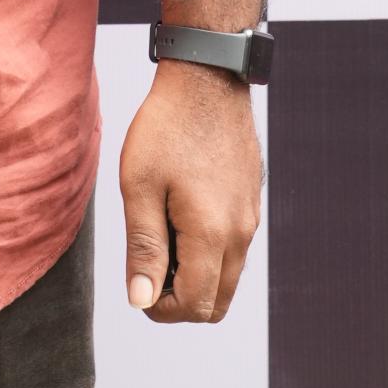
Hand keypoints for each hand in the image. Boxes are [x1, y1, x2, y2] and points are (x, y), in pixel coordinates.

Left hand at [118, 66, 262, 322]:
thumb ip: (143, 247)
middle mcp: (240, 233)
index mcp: (212, 233)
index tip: (136, 283)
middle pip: (216, 303)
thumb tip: (141, 301)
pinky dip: (208, 254)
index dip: (160, 309)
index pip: (194, 305)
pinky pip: (234, 250)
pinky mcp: (251, 202)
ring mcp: (250, 218)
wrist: (206, 78)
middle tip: (146, 266)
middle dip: (180, 300)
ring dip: (194, 277)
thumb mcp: (140, 185)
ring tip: (159, 236)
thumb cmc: (166, 126)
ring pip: (227, 278)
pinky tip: (178, 217)